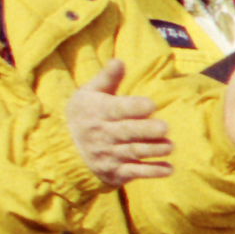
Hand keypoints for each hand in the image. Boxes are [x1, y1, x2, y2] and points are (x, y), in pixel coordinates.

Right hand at [64, 60, 173, 184]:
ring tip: (170, 146)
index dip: (134, 107)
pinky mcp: (116, 172)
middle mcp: (103, 134)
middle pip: (127, 133)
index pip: (117, 110)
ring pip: (133, 152)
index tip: (150, 105)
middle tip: (165, 127)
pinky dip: (152, 172)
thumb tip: (120, 61)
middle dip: (146, 131)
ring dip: (153, 150)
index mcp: (99, 112)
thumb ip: (107, 79)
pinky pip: (135, 173)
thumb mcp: (89, 94)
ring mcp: (109, 155)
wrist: (64, 150)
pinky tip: (169, 169)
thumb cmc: (84, 115)